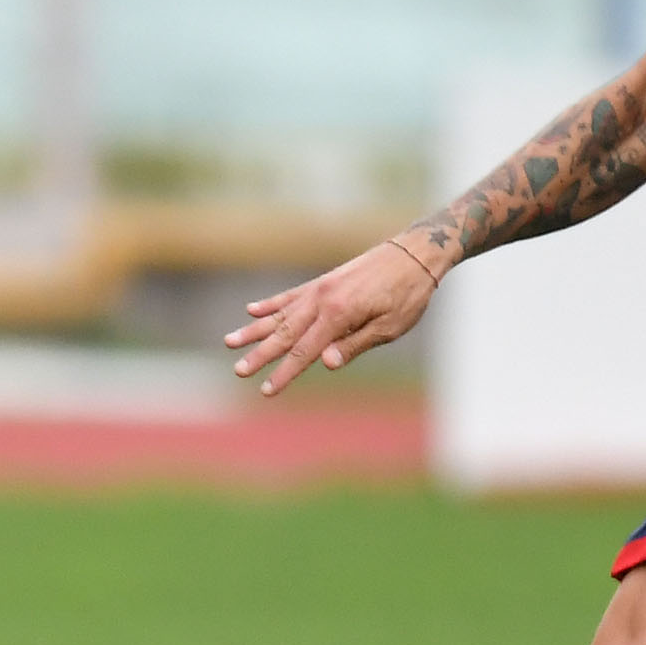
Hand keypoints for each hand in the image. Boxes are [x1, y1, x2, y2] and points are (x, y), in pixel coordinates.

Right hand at [225, 238, 439, 397]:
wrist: (415, 254)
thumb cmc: (408, 295)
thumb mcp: (389, 327)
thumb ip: (354, 345)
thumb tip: (326, 364)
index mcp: (339, 314)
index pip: (305, 352)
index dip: (285, 374)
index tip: (266, 390)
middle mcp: (322, 300)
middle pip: (284, 334)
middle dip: (260, 354)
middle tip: (238, 370)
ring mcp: (320, 289)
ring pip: (280, 314)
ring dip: (254, 330)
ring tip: (230, 341)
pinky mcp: (323, 282)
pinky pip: (290, 296)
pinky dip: (270, 304)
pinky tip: (251, 310)